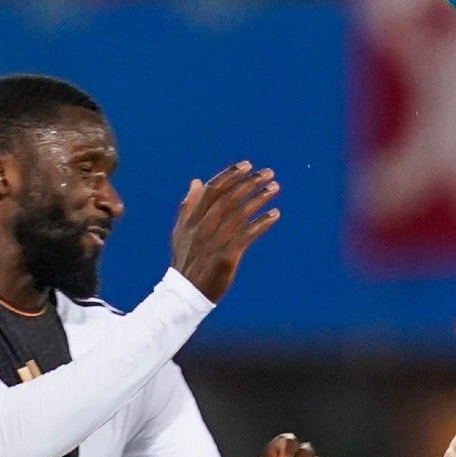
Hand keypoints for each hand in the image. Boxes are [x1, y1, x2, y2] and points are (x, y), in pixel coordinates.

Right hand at [170, 162, 280, 301]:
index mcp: (192, 218)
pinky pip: (247, 235)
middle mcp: (203, 226)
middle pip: (229, 197)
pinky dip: (262, 223)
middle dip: (250, 182)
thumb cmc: (186, 260)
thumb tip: (197, 181)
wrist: (186, 292)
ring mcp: (215, 241)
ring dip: (259, 198)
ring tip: (274, 188)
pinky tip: (274, 214)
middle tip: (268, 173)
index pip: (213, 189)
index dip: (230, 175)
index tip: (247, 165)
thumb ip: (189, 205)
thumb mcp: (181, 231)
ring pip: (240, 213)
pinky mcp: (226, 256)